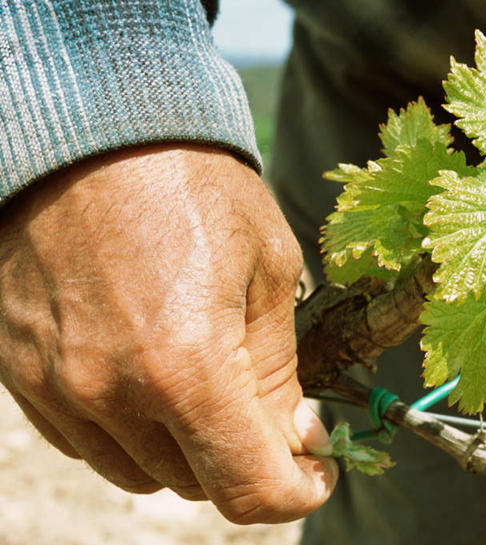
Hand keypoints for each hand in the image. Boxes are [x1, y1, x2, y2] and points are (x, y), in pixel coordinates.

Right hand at [0, 144, 336, 522]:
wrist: (88, 132)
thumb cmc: (190, 184)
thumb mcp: (267, 266)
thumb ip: (278, 368)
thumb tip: (293, 435)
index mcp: (185, 366)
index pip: (248, 489)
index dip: (295, 492)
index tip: (315, 470)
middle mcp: (111, 393)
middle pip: (198, 485)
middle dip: (248, 462)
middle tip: (275, 418)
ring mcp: (59, 390)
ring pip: (143, 471)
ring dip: (190, 449)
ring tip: (212, 389)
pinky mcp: (26, 376)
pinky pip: (90, 442)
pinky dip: (134, 430)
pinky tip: (155, 379)